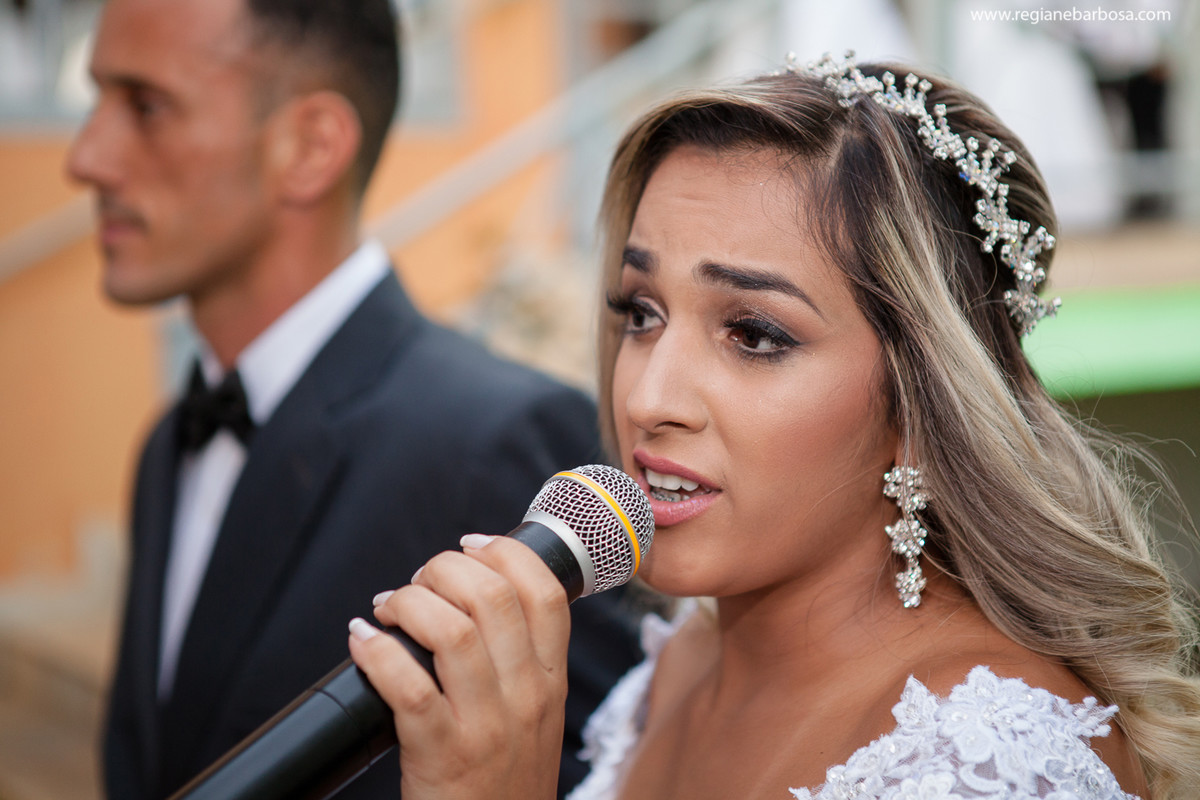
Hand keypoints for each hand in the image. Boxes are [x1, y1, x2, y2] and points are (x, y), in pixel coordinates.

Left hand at [348, 534, 569, 799]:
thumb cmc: (504, 780)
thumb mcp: (535, 717)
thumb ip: (517, 663)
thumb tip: (470, 597)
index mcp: (550, 682)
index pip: (546, 594)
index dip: (506, 554)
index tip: (471, 545)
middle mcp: (526, 697)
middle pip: (494, 597)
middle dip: (445, 569)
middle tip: (418, 582)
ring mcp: (487, 726)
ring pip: (453, 632)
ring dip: (410, 603)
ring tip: (388, 609)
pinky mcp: (443, 754)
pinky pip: (409, 687)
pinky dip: (378, 653)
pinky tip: (362, 641)